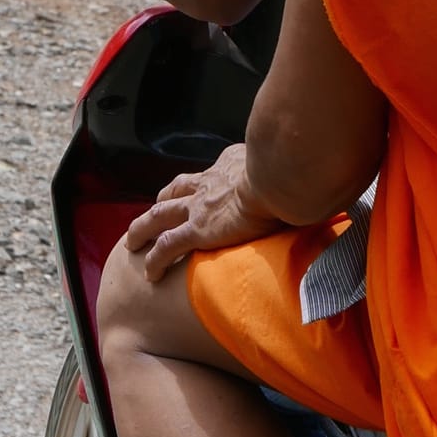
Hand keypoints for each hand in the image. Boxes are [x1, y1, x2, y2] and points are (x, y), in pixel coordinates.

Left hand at [122, 146, 278, 281]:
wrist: (275, 178)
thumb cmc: (289, 171)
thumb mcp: (285, 163)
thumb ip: (286, 169)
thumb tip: (304, 178)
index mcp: (231, 164)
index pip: (212, 172)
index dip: (202, 181)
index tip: (201, 187)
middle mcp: (209, 182)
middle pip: (177, 189)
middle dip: (164, 199)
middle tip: (156, 209)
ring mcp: (199, 207)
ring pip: (160, 216)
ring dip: (143, 227)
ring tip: (133, 242)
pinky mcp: (197, 230)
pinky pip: (167, 247)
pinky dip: (154, 259)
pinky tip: (149, 273)